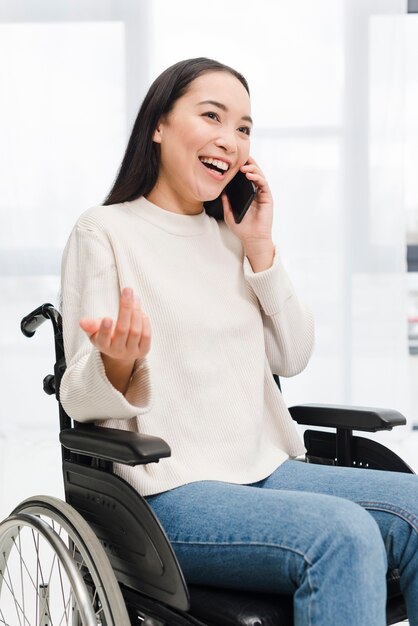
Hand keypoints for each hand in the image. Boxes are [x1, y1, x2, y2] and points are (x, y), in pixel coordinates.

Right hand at [80, 287, 150, 392]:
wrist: (121, 351)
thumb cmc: (107, 335)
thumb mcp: (95, 330)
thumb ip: (90, 325)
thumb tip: (82, 322)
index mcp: (103, 345)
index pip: (103, 339)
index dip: (105, 330)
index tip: (107, 318)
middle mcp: (117, 351)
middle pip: (122, 330)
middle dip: (125, 308)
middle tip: (127, 290)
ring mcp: (131, 351)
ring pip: (135, 331)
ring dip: (136, 311)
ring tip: (135, 298)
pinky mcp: (143, 350)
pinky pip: (146, 335)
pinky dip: (144, 321)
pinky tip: (141, 312)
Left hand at [223, 156, 274, 271]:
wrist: (252, 238)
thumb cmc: (242, 228)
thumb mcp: (229, 213)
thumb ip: (226, 202)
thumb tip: (221, 191)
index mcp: (247, 195)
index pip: (245, 178)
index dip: (241, 168)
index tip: (234, 161)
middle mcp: (256, 192)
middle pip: (254, 173)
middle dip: (248, 164)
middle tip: (240, 157)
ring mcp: (262, 194)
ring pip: (259, 176)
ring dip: (252, 168)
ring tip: (243, 167)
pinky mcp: (267, 198)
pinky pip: (263, 183)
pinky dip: (257, 177)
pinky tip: (249, 175)